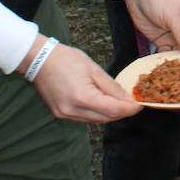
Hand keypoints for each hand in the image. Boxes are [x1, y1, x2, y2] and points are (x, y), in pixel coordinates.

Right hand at [19, 36, 142, 121]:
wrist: (38, 59)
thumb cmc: (66, 59)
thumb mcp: (93, 69)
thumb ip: (112, 86)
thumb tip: (128, 99)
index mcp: (83, 97)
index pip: (113, 110)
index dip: (130, 109)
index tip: (141, 104)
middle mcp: (73, 110)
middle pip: (106, 118)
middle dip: (122, 112)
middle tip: (133, 102)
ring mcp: (64, 114)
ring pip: (95, 120)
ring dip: (109, 113)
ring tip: (119, 101)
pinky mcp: (60, 114)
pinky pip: (84, 118)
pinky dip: (96, 112)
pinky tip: (102, 102)